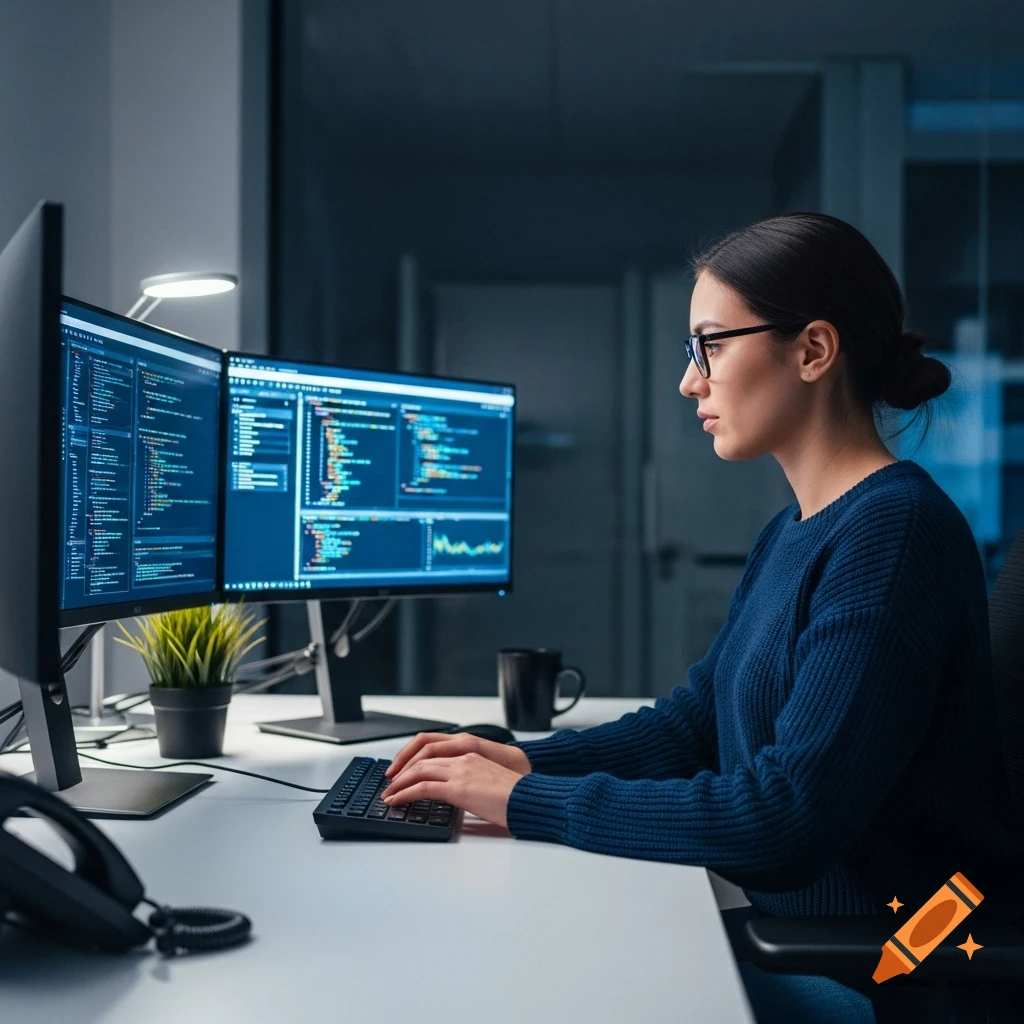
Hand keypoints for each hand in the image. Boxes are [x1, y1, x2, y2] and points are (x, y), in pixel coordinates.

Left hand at [382, 752, 521, 827]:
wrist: (530, 799)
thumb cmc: (517, 796)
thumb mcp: (490, 782)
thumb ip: (471, 783)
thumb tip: (458, 796)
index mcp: (471, 755)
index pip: (434, 752)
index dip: (415, 761)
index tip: (404, 771)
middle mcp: (463, 758)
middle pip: (422, 758)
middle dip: (402, 770)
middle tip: (390, 782)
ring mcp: (460, 771)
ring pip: (418, 770)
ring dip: (399, 782)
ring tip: (389, 794)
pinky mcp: (458, 788)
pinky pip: (422, 787)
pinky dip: (404, 793)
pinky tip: (396, 801)